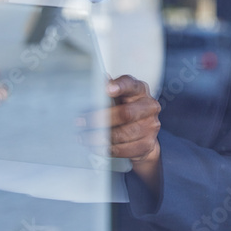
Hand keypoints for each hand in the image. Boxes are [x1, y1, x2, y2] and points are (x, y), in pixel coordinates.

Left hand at [78, 75, 161, 190]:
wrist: (144, 131)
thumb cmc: (126, 108)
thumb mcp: (118, 96)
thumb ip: (107, 89)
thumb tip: (95, 81)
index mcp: (140, 90)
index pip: (131, 85)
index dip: (119, 86)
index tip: (107, 89)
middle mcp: (149, 106)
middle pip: (125, 113)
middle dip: (99, 119)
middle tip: (80, 122)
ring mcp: (150, 126)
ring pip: (122, 134)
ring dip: (98, 137)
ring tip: (82, 137)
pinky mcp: (147, 144)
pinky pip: (123, 149)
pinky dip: (106, 149)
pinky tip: (95, 147)